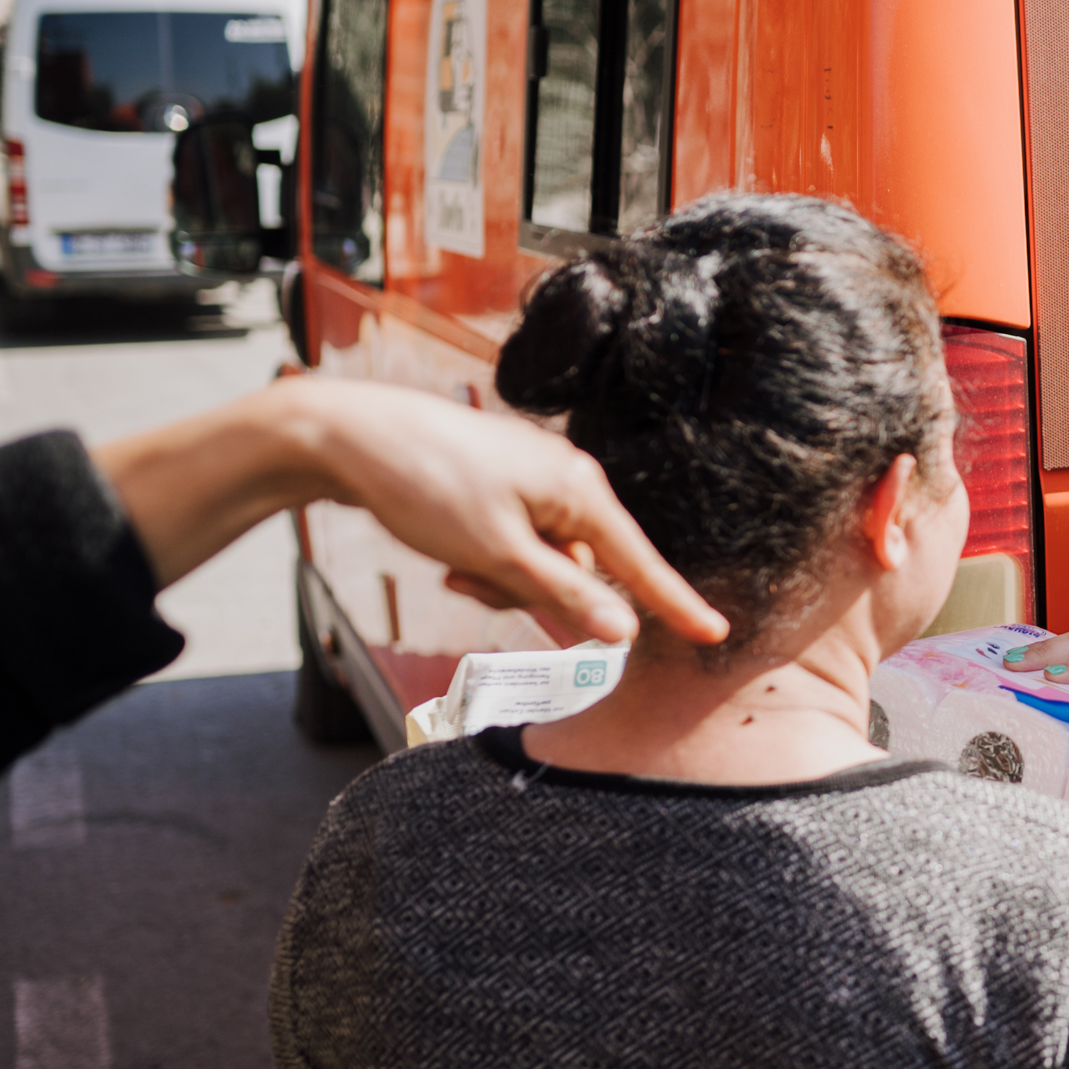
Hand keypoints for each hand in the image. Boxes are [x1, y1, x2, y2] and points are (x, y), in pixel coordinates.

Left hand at [94, 377, 726, 646]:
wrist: (352, 435)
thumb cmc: (426, 486)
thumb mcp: (498, 554)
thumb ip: (565, 594)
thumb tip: (623, 630)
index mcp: (580, 491)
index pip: (640, 562)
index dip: (676, 603)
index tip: (715, 632)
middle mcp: (569, 479)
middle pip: (583, 567)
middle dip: (539, 593)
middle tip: (476, 586)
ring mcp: (536, 478)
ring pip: (544, 559)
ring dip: (507, 580)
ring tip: (457, 568)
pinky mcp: (505, 482)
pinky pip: (520, 539)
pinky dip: (492, 559)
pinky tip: (454, 555)